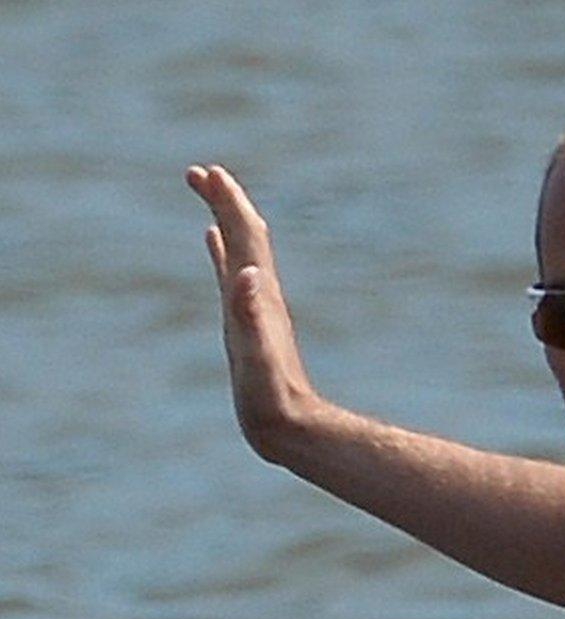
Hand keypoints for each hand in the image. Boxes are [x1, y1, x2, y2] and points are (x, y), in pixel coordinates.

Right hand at [185, 164, 328, 461]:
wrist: (290, 427)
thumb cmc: (271, 397)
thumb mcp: (259, 358)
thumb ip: (253, 317)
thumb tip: (250, 274)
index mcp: (258, 296)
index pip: (244, 238)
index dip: (228, 204)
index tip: (209, 172)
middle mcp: (258, 295)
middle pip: (243, 236)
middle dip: (224, 201)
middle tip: (200, 172)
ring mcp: (253, 307)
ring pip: (239, 251)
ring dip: (224, 220)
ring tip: (209, 195)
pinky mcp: (246, 325)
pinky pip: (231, 277)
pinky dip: (222, 253)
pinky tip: (214, 244)